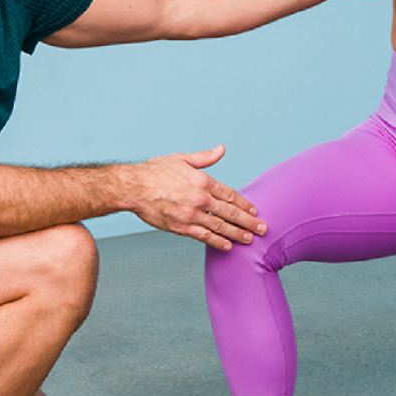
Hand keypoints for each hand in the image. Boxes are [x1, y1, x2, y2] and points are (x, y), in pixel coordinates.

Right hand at [123, 145, 264, 250]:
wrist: (133, 188)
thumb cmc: (155, 171)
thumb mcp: (182, 159)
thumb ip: (204, 158)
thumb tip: (222, 149)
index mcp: (202, 181)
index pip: (230, 195)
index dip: (244, 204)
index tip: (254, 210)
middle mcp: (200, 199)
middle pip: (230, 213)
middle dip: (248, 222)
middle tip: (262, 229)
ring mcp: (190, 214)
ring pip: (220, 227)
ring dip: (237, 234)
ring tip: (250, 239)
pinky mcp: (180, 227)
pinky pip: (203, 236)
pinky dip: (217, 242)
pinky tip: (228, 246)